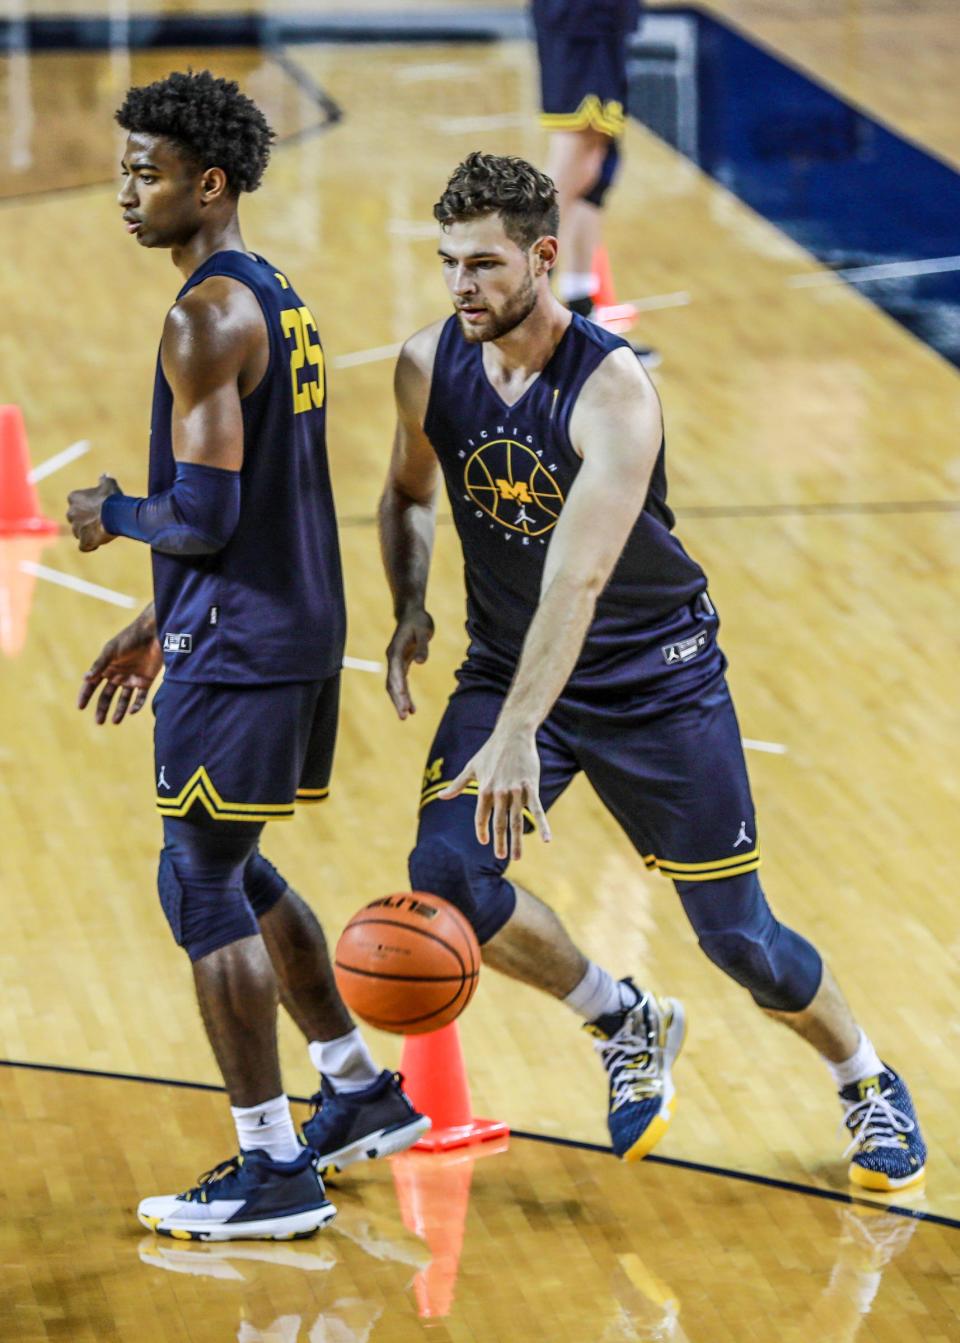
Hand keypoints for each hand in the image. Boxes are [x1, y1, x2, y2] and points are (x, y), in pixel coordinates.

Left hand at [67, 474, 120, 551]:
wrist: (115, 514)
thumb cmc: (111, 498)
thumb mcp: (109, 485)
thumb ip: (104, 480)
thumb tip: (104, 475)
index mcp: (74, 498)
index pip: (76, 502)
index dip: (87, 506)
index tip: (98, 507)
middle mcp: (71, 513)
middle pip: (75, 518)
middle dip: (84, 520)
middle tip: (99, 520)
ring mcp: (76, 528)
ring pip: (79, 532)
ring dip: (87, 533)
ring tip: (101, 532)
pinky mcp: (84, 541)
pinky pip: (84, 546)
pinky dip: (89, 546)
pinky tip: (97, 544)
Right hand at [78, 607, 161, 724]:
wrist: (154, 633)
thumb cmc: (130, 638)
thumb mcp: (112, 651)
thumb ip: (100, 665)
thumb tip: (85, 679)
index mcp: (106, 667)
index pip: (92, 684)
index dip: (85, 695)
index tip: (80, 707)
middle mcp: (118, 674)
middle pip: (107, 695)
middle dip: (102, 708)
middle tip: (99, 722)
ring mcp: (132, 678)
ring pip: (123, 699)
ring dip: (119, 710)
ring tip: (115, 721)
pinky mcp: (146, 680)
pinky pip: (140, 697)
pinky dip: (137, 705)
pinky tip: (132, 711)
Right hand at [385, 607, 433, 718]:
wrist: (412, 613)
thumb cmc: (418, 621)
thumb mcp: (423, 631)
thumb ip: (422, 646)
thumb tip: (421, 662)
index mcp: (395, 651)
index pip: (396, 673)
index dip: (399, 688)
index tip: (403, 702)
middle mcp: (393, 658)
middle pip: (392, 683)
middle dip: (397, 700)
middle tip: (403, 716)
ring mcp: (396, 662)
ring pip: (394, 685)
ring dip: (399, 700)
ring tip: (406, 716)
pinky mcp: (402, 663)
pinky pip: (401, 682)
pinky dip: (405, 695)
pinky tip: (412, 707)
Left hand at [439, 728, 550, 860]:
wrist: (512, 734)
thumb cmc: (490, 750)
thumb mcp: (471, 767)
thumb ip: (457, 785)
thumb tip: (441, 797)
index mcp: (484, 789)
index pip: (481, 817)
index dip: (482, 831)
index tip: (485, 841)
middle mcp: (499, 792)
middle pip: (499, 823)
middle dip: (500, 842)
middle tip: (501, 857)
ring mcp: (516, 790)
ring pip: (516, 821)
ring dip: (517, 841)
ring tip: (517, 857)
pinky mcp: (530, 786)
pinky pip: (537, 809)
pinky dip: (543, 824)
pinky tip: (547, 839)